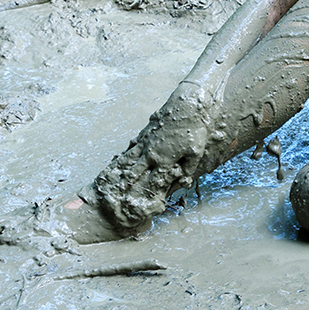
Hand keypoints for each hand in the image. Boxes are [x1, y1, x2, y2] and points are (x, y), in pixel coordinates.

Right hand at [93, 80, 215, 229]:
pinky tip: (120, 159)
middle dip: (126, 185)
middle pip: (135, 173)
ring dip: (122, 171)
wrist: (188, 105)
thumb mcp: (196, 152)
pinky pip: (133, 146)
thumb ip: (188, 168)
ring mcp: (147, 142)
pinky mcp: (146, 132)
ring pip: (130, 159)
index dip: (145, 194)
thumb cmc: (195, 129)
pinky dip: (125, 154)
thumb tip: (183, 182)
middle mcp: (152, 153)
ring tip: (112, 181)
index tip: (137, 204)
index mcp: (165, 160)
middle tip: (116, 196)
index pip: (152, 182)